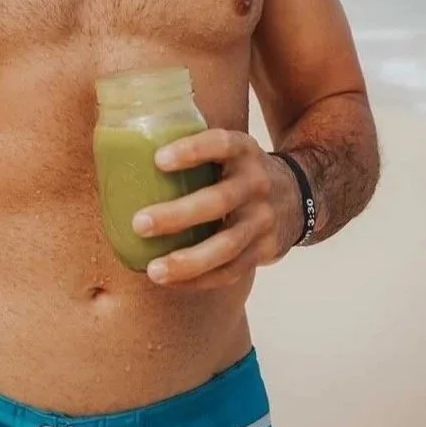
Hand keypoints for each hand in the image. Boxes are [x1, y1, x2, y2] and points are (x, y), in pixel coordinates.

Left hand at [131, 129, 302, 288]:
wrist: (298, 196)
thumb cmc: (238, 170)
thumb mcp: (228, 148)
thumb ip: (193, 147)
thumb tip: (127, 145)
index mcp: (244, 151)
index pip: (220, 144)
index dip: (191, 150)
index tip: (157, 160)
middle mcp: (257, 183)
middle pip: (219, 201)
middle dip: (178, 215)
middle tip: (139, 223)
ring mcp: (264, 220)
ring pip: (227, 246)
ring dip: (188, 261)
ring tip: (153, 270)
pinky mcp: (264, 251)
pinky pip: (230, 271)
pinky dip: (199, 279)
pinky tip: (170, 282)